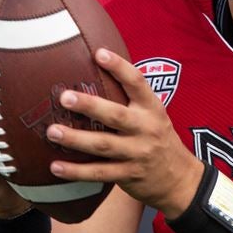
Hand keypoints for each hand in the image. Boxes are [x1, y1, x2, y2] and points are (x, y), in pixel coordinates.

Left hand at [45, 48, 203, 217]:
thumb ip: (130, 98)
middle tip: (64, 97)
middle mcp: (146, 129)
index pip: (137, 83)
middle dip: (89, 106)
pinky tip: (56, 166)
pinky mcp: (128, 175)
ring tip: (53, 131)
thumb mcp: (152, 114)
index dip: (119, 67)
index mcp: (151, 108)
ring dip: (76, 139)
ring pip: (103, 145)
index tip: (99, 53)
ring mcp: (137, 153)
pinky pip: (99, 173)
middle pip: (116, 115)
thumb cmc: (157, 138)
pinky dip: (77, 171)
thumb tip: (95, 69)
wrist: (179, 179)